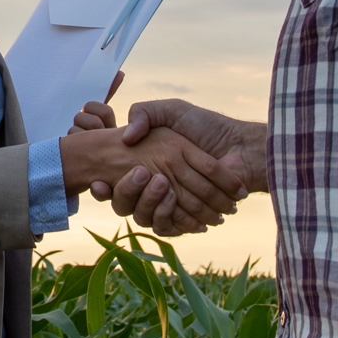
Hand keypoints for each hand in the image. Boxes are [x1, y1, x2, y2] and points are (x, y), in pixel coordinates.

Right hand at [56, 127, 238, 232]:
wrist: (240, 148)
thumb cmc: (208, 127)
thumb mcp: (171, 111)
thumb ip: (143, 114)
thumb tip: (126, 137)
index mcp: (149, 165)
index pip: (118, 181)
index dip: (103, 186)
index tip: (96, 182)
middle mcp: (157, 187)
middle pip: (126, 202)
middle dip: (121, 194)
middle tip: (129, 177)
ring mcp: (172, 204)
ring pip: (145, 216)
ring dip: (147, 202)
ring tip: (159, 182)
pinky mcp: (188, 218)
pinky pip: (167, 226)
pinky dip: (167, 216)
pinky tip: (170, 197)